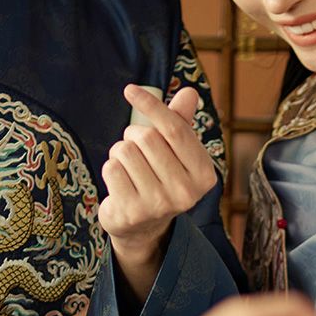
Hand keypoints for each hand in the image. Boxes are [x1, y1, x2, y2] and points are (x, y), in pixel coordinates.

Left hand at [98, 83, 218, 263]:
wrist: (143, 227)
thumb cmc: (162, 178)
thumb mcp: (176, 151)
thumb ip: (181, 123)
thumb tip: (189, 93)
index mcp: (204, 174)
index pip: (176, 130)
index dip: (151, 105)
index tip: (130, 89)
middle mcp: (186, 193)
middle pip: (147, 138)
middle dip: (134, 135)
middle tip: (137, 150)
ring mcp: (159, 205)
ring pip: (126, 151)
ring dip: (120, 152)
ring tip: (130, 167)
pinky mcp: (132, 212)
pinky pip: (111, 168)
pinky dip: (111, 168)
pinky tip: (120, 182)